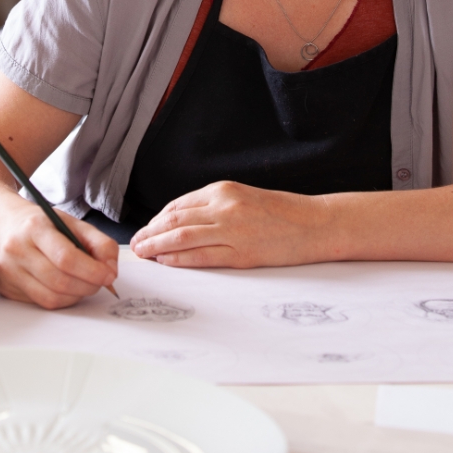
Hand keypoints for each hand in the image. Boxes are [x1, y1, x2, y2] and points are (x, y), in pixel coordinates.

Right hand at [0, 201, 118, 308]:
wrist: (9, 226)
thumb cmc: (45, 226)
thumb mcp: (74, 223)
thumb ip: (99, 243)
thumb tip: (111, 269)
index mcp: (35, 227)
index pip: (66, 257)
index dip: (92, 271)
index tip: (109, 275)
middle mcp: (17, 249)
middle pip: (59, 281)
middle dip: (88, 286)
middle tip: (100, 281)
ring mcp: (8, 271)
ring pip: (51, 297)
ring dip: (76, 295)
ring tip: (84, 283)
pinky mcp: (6, 288)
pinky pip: (42, 303)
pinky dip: (61, 299)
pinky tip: (66, 287)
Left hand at [130, 181, 325, 267]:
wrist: (316, 224)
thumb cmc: (282, 212)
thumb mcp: (244, 198)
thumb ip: (215, 206)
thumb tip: (183, 221)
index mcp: (223, 190)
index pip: (178, 205)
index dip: (157, 219)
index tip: (146, 229)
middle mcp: (224, 206)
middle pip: (174, 220)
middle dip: (150, 233)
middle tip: (135, 244)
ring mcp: (232, 230)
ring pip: (182, 237)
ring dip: (157, 246)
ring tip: (143, 254)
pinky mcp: (242, 253)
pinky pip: (202, 256)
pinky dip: (179, 259)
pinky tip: (166, 262)